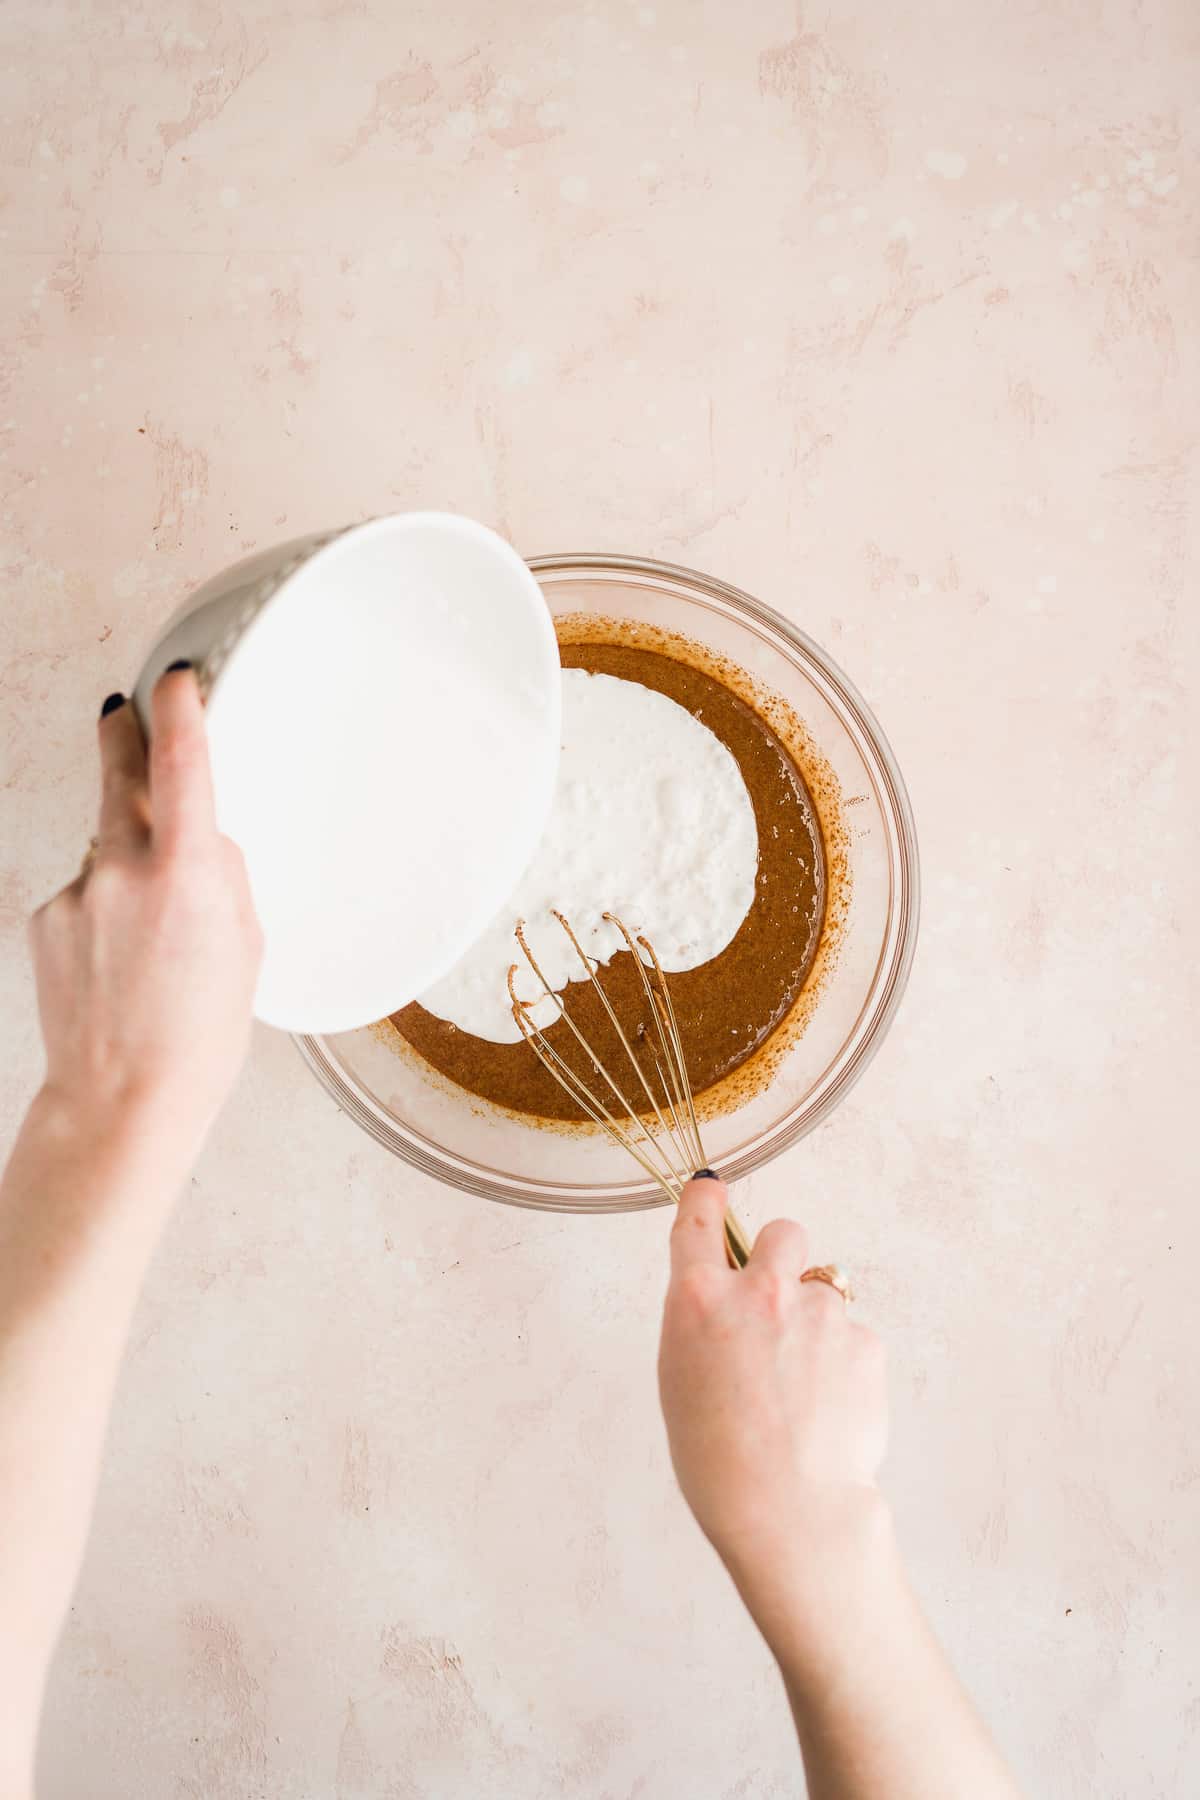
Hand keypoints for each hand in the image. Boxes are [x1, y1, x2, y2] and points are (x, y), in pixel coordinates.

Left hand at [29, 669, 262, 1157]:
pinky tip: (118, 956)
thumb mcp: (245, 945)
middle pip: (118, 775)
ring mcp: (77, 891)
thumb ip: (224, 876)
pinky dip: (102, 906)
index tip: (176, 679)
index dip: (178, 707)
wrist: (122, 1098)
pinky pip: (83, 887)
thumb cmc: (198, 1036)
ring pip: (105, 843)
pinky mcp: (45, 916)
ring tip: (150, 931)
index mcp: (188, 872)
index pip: (180, 761)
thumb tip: (202, 840)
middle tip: (124, 713)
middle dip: (123, 739)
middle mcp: (123, 870)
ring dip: (126, 859)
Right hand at [658, 1174, 887, 1628]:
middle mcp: (759, 1292)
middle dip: (782, 1256)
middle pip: (782, 1232)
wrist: (788, 1511)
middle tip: (778, 1303)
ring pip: (825, 1290)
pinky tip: (828, 1408)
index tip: (712, 1189)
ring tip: (804, 1386)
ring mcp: (817, 1313)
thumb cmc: (718, 1460)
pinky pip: (852, 1336)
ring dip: (816, 1321)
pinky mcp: (863, 1342)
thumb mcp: (681, 1380)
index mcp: (698, 1301)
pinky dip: (844, 1363)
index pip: (699, 1220)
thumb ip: (705, 1325)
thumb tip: (726, 1304)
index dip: (706, 1199)